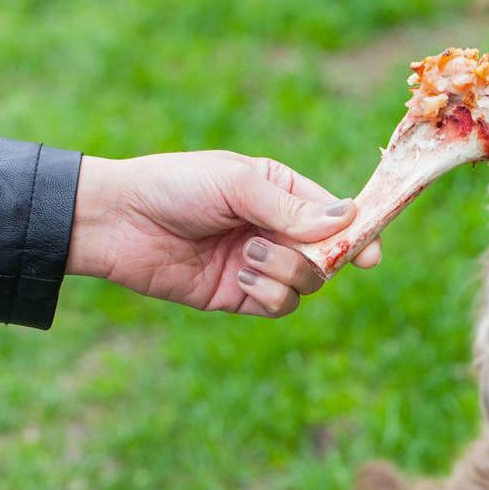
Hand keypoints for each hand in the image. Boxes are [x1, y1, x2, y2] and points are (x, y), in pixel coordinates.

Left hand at [66, 151, 380, 316]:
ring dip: (286, 272)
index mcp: (282, 191)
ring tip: (249, 256)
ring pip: (307, 282)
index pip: (336, 214)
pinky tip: (241, 276)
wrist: (117, 222)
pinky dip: (269, 293)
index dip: (360, 233)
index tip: (371, 255)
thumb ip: (291, 207)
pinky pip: (279, 304)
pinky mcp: (240, 295)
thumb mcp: (237, 185)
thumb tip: (348, 219)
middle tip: (298, 254)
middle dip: (319, 257)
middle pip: (329, 254)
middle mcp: (277, 228)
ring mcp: (260, 263)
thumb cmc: (175, 187)